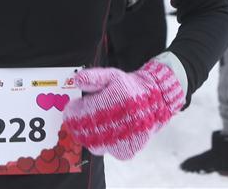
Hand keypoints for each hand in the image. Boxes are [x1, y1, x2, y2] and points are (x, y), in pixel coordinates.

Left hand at [61, 60, 183, 159]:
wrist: (155, 101)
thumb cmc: (129, 88)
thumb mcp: (111, 76)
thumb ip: (93, 77)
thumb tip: (77, 80)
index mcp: (107, 105)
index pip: (74, 115)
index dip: (72, 110)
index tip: (75, 105)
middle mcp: (113, 125)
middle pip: (81, 133)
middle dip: (80, 124)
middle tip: (86, 115)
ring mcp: (120, 142)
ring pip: (92, 145)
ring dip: (91, 135)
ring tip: (100, 122)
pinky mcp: (126, 152)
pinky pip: (107, 151)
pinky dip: (105, 143)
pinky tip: (111, 131)